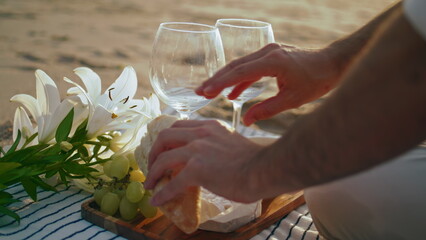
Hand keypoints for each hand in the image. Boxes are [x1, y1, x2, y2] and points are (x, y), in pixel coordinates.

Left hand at [144, 120, 264, 205]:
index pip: (180, 126)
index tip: (164, 150)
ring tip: (151, 183)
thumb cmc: (255, 160)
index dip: (168, 139)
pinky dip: (163, 193)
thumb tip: (210, 160)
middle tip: (153, 165)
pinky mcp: (197, 169)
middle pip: (165, 136)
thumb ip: (216, 145)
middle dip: (154, 151)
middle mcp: (200, 133)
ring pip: (163, 158)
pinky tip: (158, 200)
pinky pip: (173, 183)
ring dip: (153, 171)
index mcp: (209, 126)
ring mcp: (197, 150)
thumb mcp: (231, 142)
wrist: (264, 169)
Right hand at [196, 43, 339, 125]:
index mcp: (273, 61)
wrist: (332, 64)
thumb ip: (267, 110)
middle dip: (216, 79)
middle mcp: (268, 52)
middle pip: (235, 66)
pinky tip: (233, 94)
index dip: (221, 83)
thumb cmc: (316, 81)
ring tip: (209, 92)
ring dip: (225, 79)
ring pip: (240, 65)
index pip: (240, 72)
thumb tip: (246, 120)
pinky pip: (250, 68)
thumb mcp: (292, 100)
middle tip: (199, 91)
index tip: (206, 92)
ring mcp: (269, 52)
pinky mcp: (271, 56)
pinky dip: (240, 80)